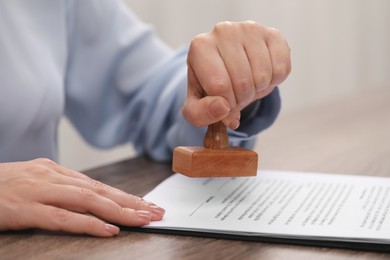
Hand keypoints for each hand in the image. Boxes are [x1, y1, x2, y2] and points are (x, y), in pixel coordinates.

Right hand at [0, 158, 164, 236]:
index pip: (98, 185)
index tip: (146, 204)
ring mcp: (40, 191)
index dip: (124, 195)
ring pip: (88, 200)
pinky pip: (63, 217)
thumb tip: (88, 199)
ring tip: (143, 219)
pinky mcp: (26, 209)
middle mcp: (52, 177)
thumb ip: (60, 188)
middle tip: (155, 211)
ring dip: (119, 210)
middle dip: (131, 201)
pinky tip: (109, 230)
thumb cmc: (1, 186)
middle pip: (100, 190)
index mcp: (55, 171)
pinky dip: (88, 224)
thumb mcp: (33, 181)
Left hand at [183, 21, 290, 128]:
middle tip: (236, 96)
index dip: (226, 106)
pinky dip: (275, 81)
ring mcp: (250, 29)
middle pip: (242, 83)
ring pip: (263, 77)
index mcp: (200, 47)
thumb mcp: (196, 107)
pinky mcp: (273, 34)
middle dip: (242, 100)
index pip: (219, 86)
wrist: (228, 68)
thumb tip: (223, 108)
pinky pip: (281, 69)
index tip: (223, 104)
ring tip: (247, 85)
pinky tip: (262, 75)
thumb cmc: (209, 86)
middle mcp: (223, 31)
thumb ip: (201, 113)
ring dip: (258, 91)